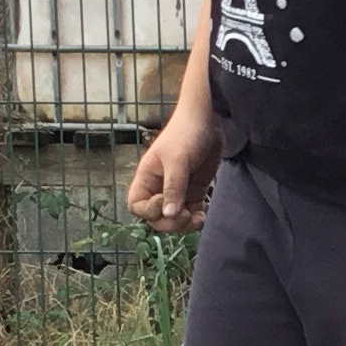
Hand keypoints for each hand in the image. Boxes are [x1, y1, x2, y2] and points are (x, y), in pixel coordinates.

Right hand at [125, 112, 218, 234]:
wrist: (208, 121)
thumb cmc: (186, 134)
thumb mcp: (178, 161)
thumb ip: (173, 188)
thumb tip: (168, 214)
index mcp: (146, 178)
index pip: (137, 206)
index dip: (148, 211)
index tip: (163, 201)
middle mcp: (158, 187)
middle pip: (156, 218)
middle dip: (169, 223)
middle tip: (185, 216)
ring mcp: (177, 191)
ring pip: (174, 219)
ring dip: (184, 225)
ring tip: (198, 218)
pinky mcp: (193, 191)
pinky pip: (190, 213)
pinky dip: (195, 219)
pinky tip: (203, 216)